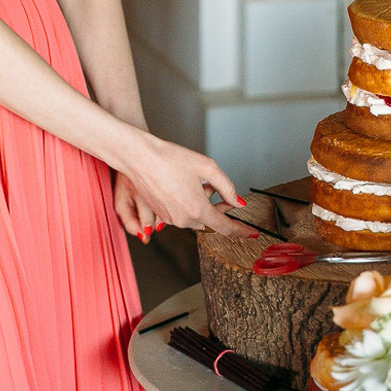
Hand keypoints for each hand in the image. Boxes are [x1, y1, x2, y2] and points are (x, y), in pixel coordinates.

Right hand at [113, 128, 256, 240]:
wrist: (140, 157)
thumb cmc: (170, 159)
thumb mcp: (207, 167)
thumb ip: (227, 187)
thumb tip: (238, 202)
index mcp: (197, 209)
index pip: (225, 227)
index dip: (240, 230)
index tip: (250, 233)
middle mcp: (183, 219)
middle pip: (210, 222)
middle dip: (217, 208)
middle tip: (217, 189)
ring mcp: (170, 219)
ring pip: (195, 218)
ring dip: (201, 205)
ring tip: (198, 182)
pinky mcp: (161, 214)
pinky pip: (182, 214)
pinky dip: (188, 204)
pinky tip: (185, 186)